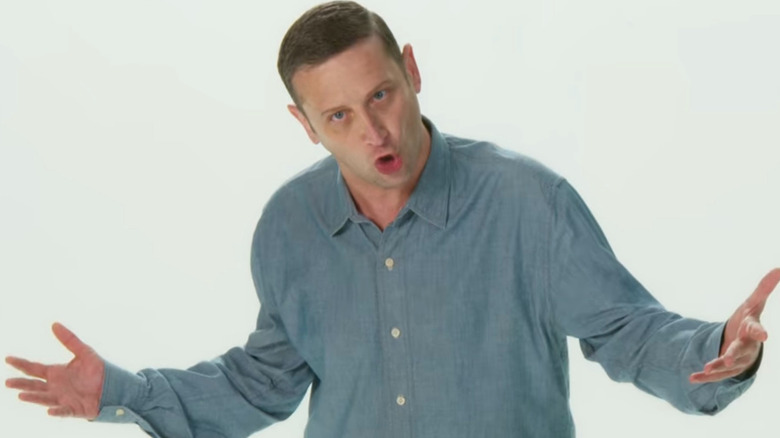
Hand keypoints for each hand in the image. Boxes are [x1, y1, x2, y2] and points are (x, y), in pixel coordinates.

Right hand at [5, 322, 104, 418]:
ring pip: (44, 399)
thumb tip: (54, 324)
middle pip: (34, 385)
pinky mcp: (74, 409)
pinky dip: (57, 411)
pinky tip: (50, 411)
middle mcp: (55, 387)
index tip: (8, 358)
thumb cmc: (97, 370)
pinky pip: (64, 411)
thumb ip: (69, 340)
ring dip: (34, 398)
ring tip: (22, 395)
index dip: (21, 364)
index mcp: (56, 373)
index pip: (34, 368)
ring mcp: (63, 399)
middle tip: (8, 382)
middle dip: (21, 384)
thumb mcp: (84, 352)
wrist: (113, 386)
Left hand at [690, 268, 778, 383]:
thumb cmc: (748, 321)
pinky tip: (691, 378)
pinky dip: (704, 378)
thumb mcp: (753, 303)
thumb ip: (764, 288)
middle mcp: (746, 347)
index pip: (757, 330)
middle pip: (740, 352)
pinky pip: (715, 375)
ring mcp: (737, 360)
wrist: (746, 345)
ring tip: (705, 369)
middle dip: (733, 355)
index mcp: (752, 330)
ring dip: (717, 368)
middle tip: (727, 359)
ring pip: (727, 366)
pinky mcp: (726, 369)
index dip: (760, 332)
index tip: (765, 335)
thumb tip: (778, 267)